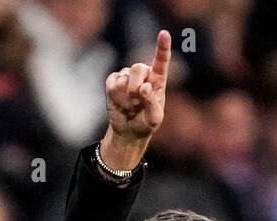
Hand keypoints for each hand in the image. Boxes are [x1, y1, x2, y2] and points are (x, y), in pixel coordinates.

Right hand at [101, 30, 170, 171]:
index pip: (161, 61)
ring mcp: (126, 76)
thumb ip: (151, 103)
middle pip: (137, 68)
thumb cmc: (146, 123)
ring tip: (130, 107)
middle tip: (137, 101)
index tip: (164, 34)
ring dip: (126, 98)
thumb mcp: (154, 118)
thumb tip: (144, 87)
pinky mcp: (113, 81)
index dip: (163, 47)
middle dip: (135, 87)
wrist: (129, 130)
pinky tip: (120, 104)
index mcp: (158, 79)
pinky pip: (111, 85)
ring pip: (123, 79)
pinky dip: (116, 98)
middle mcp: (143, 74)